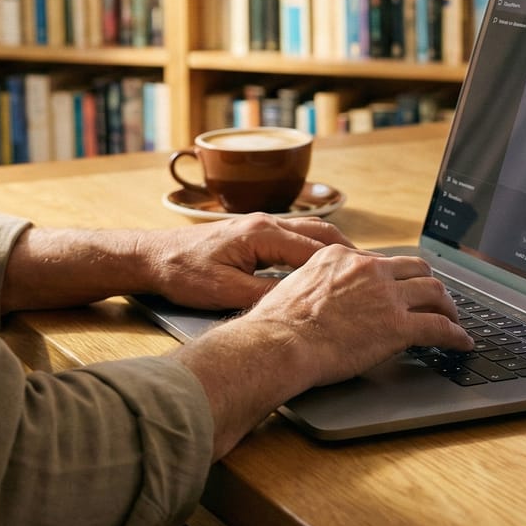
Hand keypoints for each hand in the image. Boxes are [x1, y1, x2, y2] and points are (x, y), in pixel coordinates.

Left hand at [140, 214, 353, 310]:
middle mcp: (264, 223)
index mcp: (260, 233)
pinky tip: (322, 265)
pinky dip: (314, 248)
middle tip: (375, 273)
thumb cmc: (181, 272)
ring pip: (308, 232)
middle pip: (319, 233)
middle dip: (349, 253)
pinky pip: (293, 236)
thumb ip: (264, 296)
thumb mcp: (224, 291)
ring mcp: (258, 225)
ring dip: (333, 248)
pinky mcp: (251, 233)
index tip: (367, 280)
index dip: (344, 266)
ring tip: (357, 269)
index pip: (314, 249)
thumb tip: (299, 303)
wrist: (151, 257)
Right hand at [236, 244, 471, 390]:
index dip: (398, 277)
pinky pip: (439, 327)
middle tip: (436, 300)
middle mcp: (368, 269)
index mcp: (343, 257)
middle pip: (416, 269)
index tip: (403, 288)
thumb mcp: (297, 284)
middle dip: (430, 284)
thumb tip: (325, 298)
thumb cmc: (278, 323)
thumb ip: (319, 283)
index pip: (383, 262)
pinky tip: (462, 343)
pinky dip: (456, 335)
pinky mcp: (397, 326)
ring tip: (453, 320)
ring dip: (448, 306)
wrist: (280, 343)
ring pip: (434, 292)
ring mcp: (385, 296)